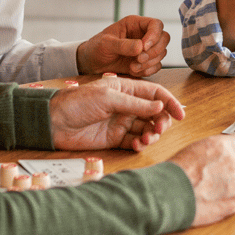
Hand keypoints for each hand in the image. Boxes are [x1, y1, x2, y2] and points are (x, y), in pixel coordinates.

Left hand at [49, 76, 184, 150]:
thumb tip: (160, 108)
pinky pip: (134, 142)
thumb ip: (135, 104)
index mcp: (127, 89)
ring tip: (146, 139)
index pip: (155, 94)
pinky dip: (140, 144)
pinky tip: (137, 145)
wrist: (53, 122)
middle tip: (158, 130)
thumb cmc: (77, 102)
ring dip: (151, 135)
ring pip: (146, 129)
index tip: (181, 114)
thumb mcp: (108, 98)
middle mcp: (127, 105)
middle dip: (161, 122)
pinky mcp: (114, 139)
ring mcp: (121, 122)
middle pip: (154, 114)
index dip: (170, 103)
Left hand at [76, 16, 170, 76]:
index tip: (143, 47)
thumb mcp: (106, 44)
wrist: (91, 64)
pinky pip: (156, 66)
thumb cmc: (96, 48)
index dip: (154, 36)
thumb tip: (140, 47)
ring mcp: (145, 49)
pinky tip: (134, 70)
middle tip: (139, 59)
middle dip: (154, 51)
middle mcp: (143, 35)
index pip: (156, 25)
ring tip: (132, 66)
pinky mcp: (145, 62)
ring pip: (162, 53)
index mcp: (135, 24)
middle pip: (164, 38)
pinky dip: (148, 70)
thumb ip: (122, 45)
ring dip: (149, 62)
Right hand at [169, 135, 234, 226]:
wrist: (167, 193)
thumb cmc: (175, 172)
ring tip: (225, 190)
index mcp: (223, 146)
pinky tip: (218, 201)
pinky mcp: (233, 203)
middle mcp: (233, 163)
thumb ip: (215, 151)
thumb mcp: (195, 149)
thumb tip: (222, 154)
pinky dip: (231, 203)